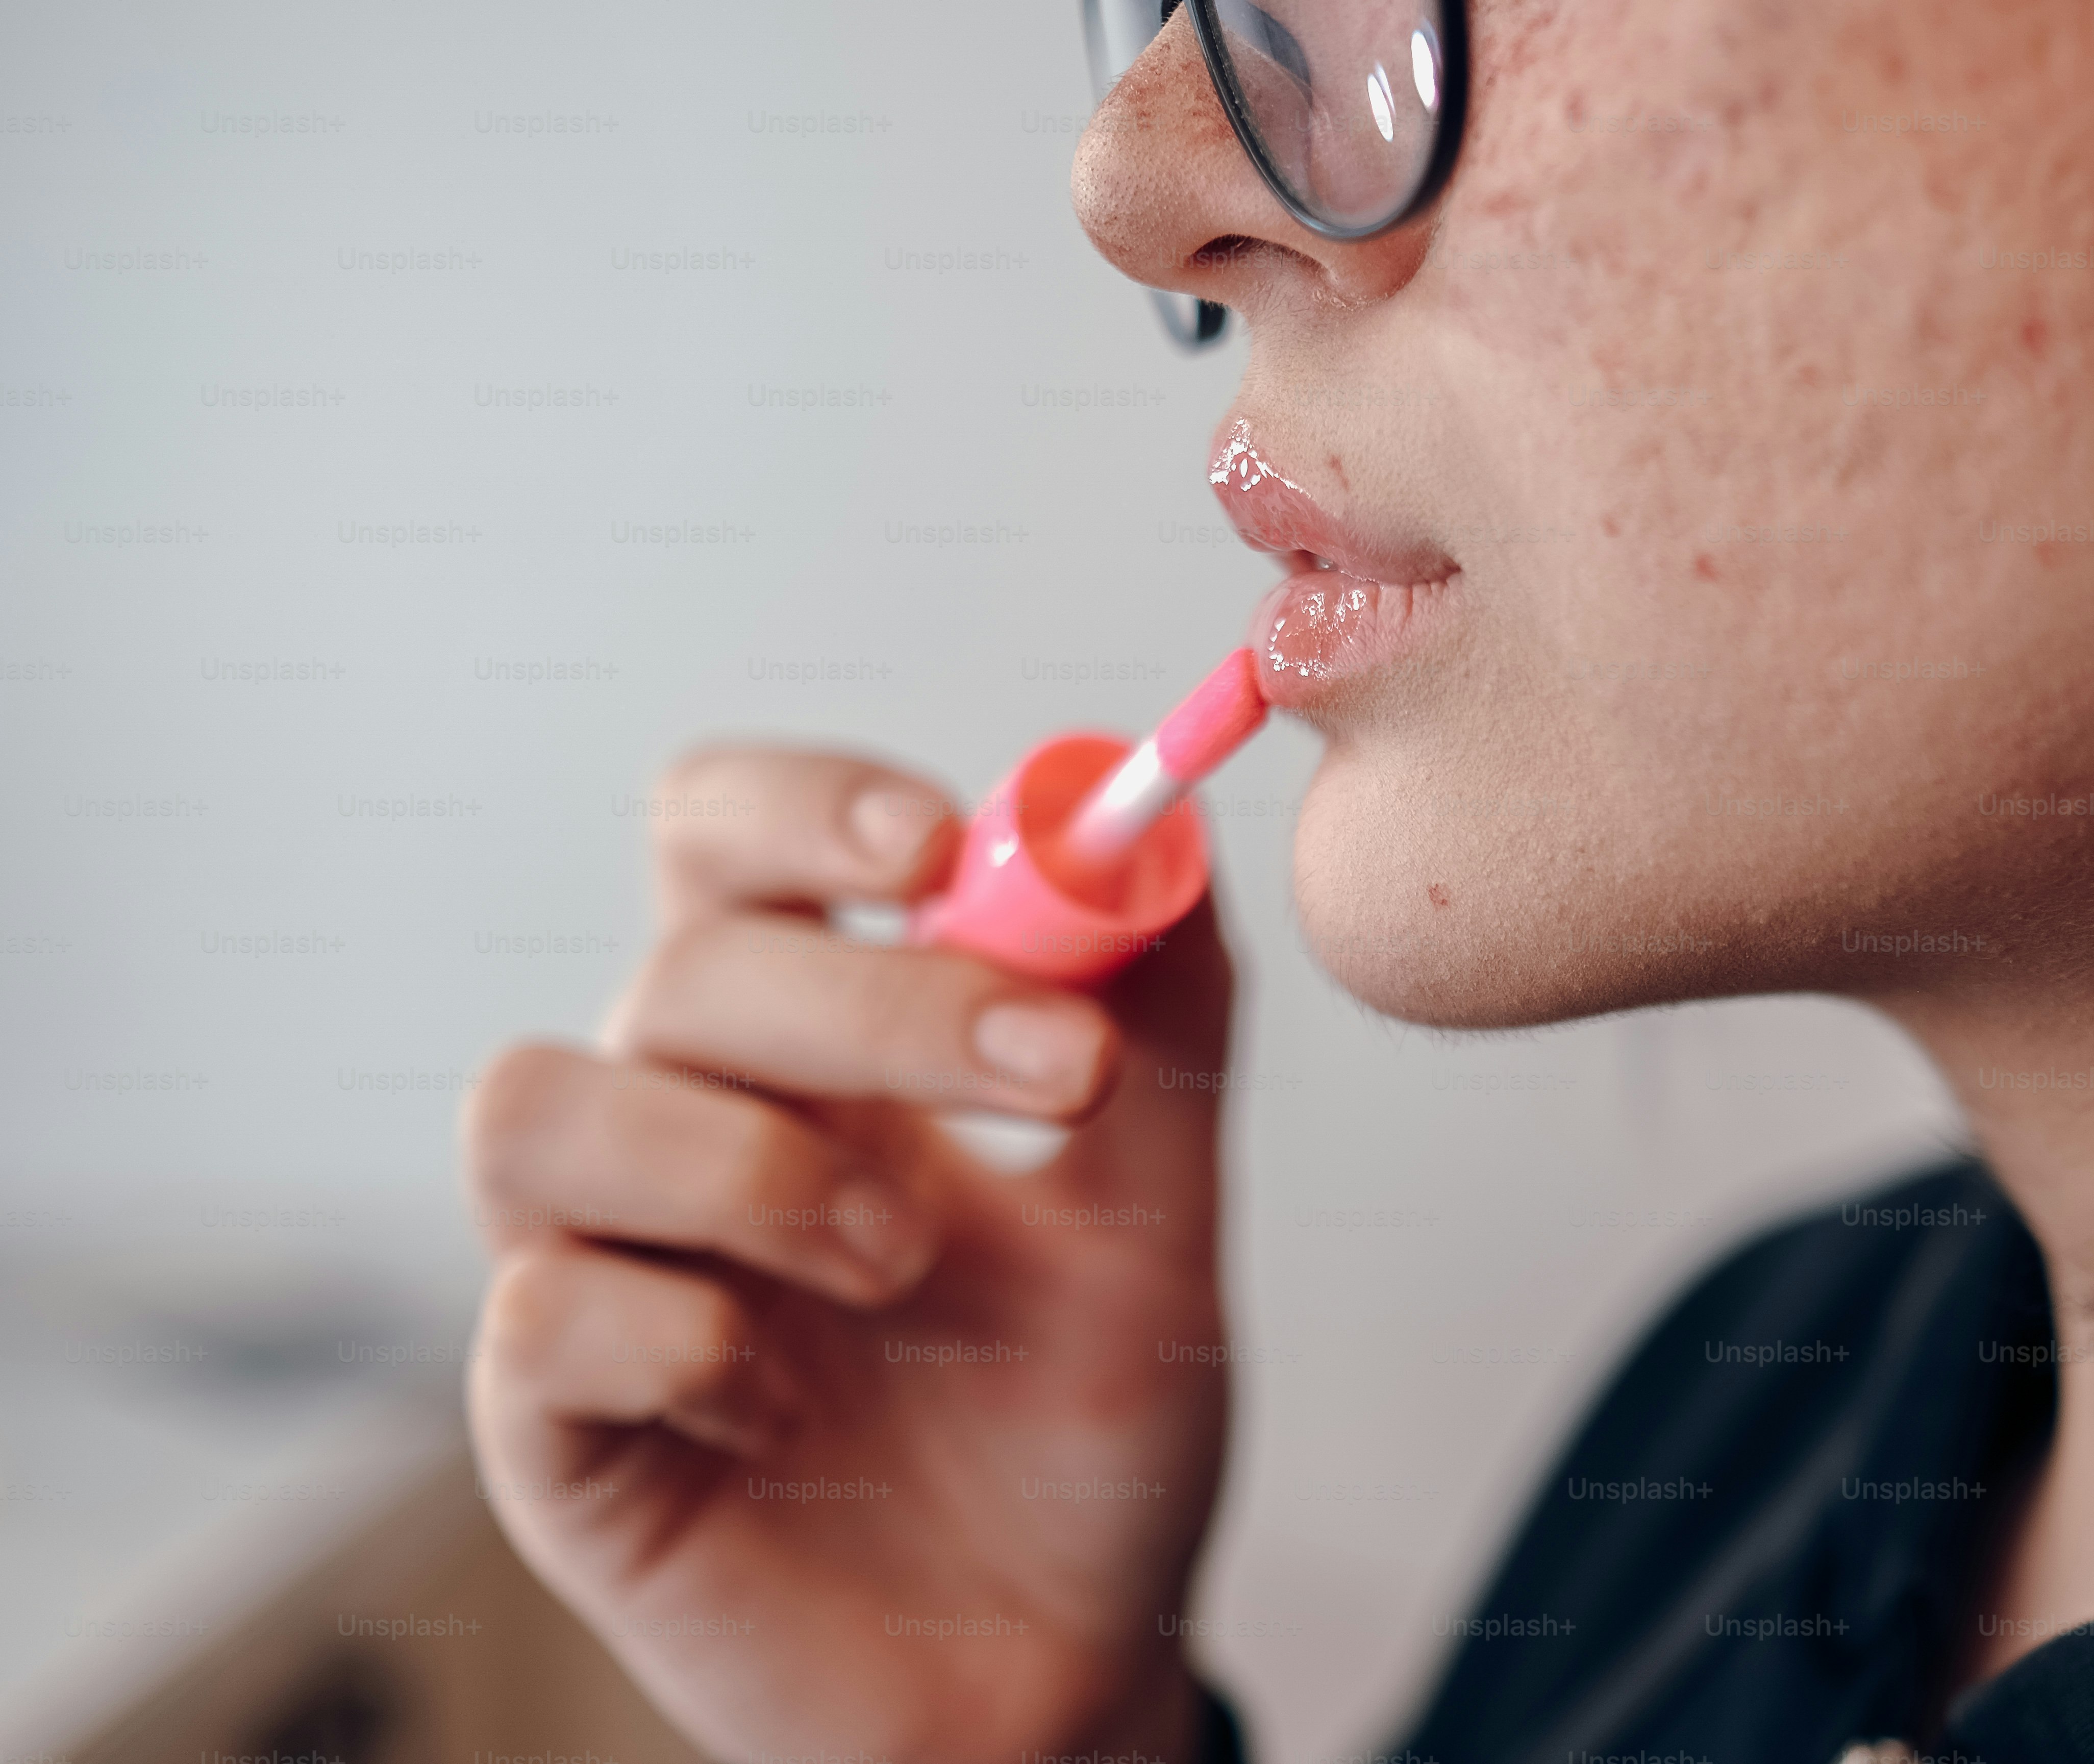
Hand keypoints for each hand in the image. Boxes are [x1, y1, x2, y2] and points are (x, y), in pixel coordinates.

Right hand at [462, 745, 1233, 1763]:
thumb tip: (1175, 831)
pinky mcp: (556, 1432)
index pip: (727, 844)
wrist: (1064, 1672)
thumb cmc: (1088, 1442)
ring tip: (902, 1261)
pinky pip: (538, 1314)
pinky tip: (785, 1407)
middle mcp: (691, 1132)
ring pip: (537, 1103)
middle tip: (1055, 1074)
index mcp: (818, 1055)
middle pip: (683, 964)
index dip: (797, 802)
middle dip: (875, 999)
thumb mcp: (1160, 1228)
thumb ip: (1168, 1038)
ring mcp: (604, 1275)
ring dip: (751, 1159)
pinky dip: (678, 1335)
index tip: (939, 845)